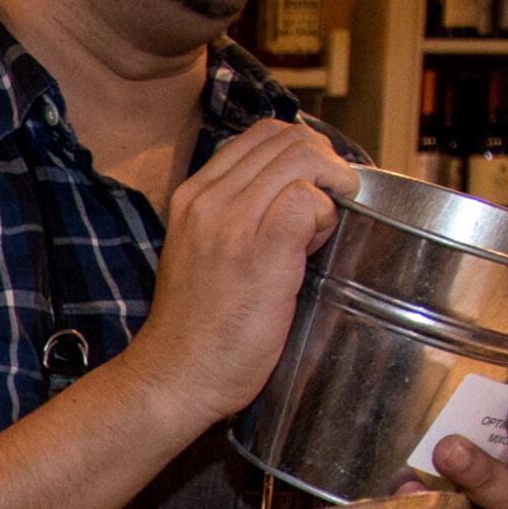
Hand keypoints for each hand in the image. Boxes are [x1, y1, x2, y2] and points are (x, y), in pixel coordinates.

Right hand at [122, 120, 353, 435]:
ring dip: (330, 188)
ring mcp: (233, 221)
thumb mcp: (202, 253)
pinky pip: (310, 200)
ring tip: (322, 230)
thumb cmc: (198, 327)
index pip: (262, 133)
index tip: (315, 187)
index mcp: (193, 195)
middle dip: (325, 165)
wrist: (176, 374)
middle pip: (288, 137)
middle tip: (330, 208)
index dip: (303, 150)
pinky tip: (314, 249)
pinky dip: (326, 217)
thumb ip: (235, 218)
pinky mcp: (261, 250)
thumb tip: (293, 198)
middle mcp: (209, 199)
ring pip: (304, 159)